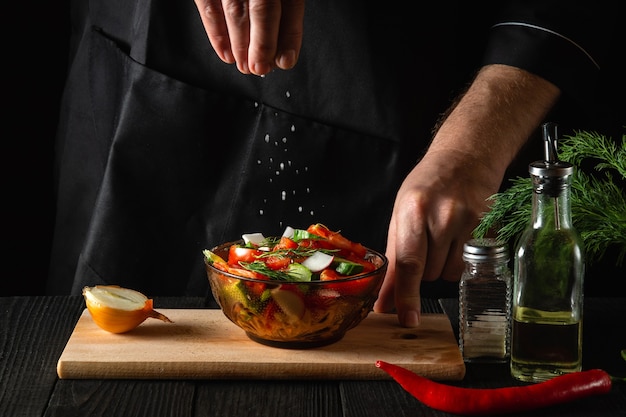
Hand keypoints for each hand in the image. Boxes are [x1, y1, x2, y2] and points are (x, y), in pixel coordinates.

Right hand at [194, 0, 304, 74]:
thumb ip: (284, 9)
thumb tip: (283, 53)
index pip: (290, 4)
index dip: (289, 34)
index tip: (285, 61)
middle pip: (263, 8)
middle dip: (262, 44)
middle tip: (260, 68)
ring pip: (236, 11)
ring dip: (240, 44)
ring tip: (245, 66)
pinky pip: (209, 7)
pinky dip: (216, 33)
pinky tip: (226, 53)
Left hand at [373, 149, 497, 326]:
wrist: (466, 158)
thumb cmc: (427, 186)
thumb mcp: (401, 213)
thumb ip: (393, 258)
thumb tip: (384, 301)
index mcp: (414, 209)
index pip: (408, 262)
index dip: (405, 295)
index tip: (404, 318)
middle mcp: (442, 216)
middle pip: (428, 273)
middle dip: (421, 269)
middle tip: (424, 241)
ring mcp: (469, 223)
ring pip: (448, 274)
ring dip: (441, 266)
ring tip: (442, 236)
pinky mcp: (488, 229)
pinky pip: (468, 265)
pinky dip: (459, 260)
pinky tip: (458, 237)